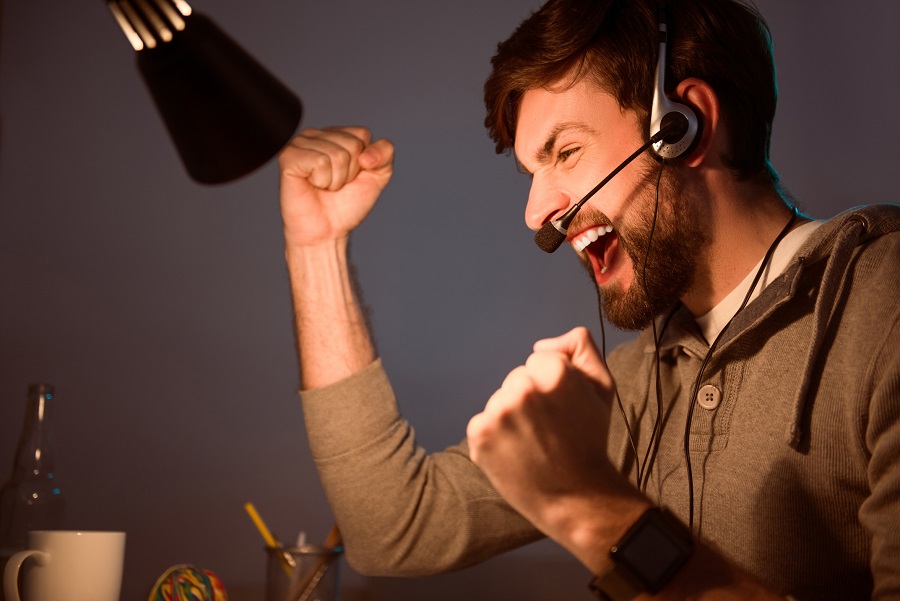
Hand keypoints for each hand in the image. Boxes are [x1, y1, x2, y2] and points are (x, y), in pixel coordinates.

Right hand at [279, 126, 393, 246]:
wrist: (327, 232)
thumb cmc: (346, 204)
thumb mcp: (377, 176)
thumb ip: (384, 152)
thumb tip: (366, 154)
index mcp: (335, 134)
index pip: (363, 134)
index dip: (363, 162)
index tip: (350, 177)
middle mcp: (316, 135)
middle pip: (352, 144)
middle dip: (349, 172)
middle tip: (335, 185)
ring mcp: (300, 144)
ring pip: (337, 154)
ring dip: (336, 179)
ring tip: (324, 187)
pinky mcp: (288, 157)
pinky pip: (320, 162)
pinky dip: (322, 180)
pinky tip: (312, 185)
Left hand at [467, 327, 645, 556]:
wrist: (576, 497)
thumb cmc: (589, 441)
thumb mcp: (602, 387)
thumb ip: (580, 348)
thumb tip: (540, 345)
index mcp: (555, 372)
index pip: (538, 362)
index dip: (551, 386)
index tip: (562, 411)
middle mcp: (524, 389)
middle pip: (517, 380)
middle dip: (529, 400)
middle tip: (549, 431)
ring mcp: (499, 412)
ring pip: (500, 401)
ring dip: (511, 418)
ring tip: (533, 444)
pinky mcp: (479, 434)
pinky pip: (483, 423)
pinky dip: (495, 438)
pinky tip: (516, 454)